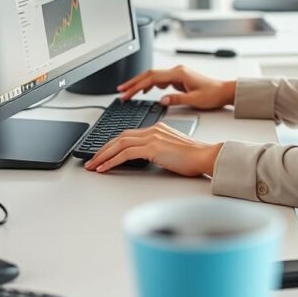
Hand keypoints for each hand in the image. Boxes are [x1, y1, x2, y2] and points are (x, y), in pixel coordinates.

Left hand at [84, 122, 222, 175]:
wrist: (205, 156)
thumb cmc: (193, 157)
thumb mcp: (171, 151)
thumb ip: (157, 150)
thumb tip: (145, 158)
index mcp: (157, 128)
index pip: (128, 135)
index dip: (112, 144)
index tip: (102, 154)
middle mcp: (153, 130)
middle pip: (120, 137)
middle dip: (103, 149)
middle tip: (92, 160)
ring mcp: (152, 137)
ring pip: (119, 144)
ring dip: (103, 155)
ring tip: (93, 165)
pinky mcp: (153, 147)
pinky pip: (126, 153)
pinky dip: (112, 160)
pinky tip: (105, 168)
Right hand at [117, 66, 235, 109]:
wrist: (224, 91)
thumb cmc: (212, 95)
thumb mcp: (195, 100)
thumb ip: (177, 99)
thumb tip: (161, 100)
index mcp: (179, 73)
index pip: (152, 78)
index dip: (136, 85)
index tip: (125, 92)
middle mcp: (177, 71)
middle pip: (149, 75)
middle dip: (133, 83)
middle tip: (120, 92)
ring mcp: (177, 74)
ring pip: (153, 77)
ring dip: (140, 84)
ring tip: (128, 92)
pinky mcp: (179, 79)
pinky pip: (160, 80)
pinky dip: (150, 85)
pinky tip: (146, 91)